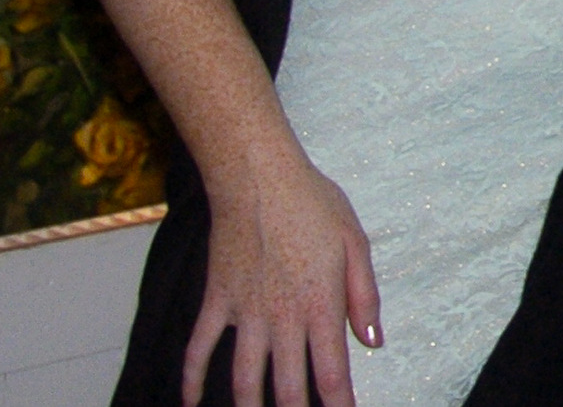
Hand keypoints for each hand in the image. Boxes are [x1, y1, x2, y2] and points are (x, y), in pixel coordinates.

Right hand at [185, 151, 381, 406]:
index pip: (331, 371)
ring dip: (249, 406)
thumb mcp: (355, 243)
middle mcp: (282, 318)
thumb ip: (364, 297)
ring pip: (244, 378)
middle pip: (288, 386)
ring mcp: (244, 313)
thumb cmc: (314, 204)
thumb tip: (372, 342)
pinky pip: (199, 348)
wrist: (258, 179)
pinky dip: (191, 378)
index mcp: (321, 305)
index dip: (338, 403)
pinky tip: (190, 401)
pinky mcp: (215, 301)